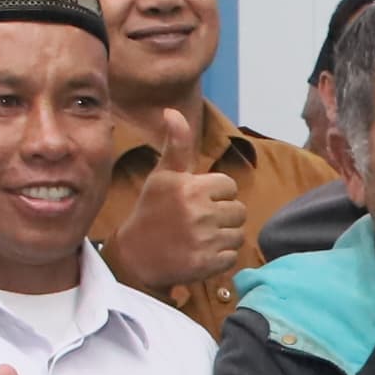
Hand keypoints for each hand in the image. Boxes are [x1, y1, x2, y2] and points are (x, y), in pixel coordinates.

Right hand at [101, 108, 247, 287]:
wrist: (135, 256)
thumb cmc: (152, 210)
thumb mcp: (163, 175)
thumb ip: (176, 144)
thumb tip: (172, 111)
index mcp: (191, 187)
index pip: (229, 186)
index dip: (215, 193)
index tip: (194, 201)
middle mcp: (199, 212)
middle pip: (239, 210)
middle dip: (222, 215)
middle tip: (198, 221)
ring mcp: (204, 240)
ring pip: (238, 234)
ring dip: (223, 237)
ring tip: (200, 237)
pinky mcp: (206, 264)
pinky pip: (232, 256)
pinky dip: (220, 257)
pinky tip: (200, 253)